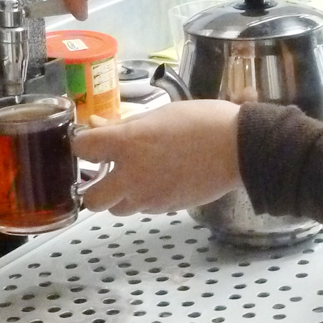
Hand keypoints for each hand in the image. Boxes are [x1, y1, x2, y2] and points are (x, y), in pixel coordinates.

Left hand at [73, 100, 241, 216]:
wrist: (240, 150)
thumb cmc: (203, 122)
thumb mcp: (161, 113)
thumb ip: (126, 124)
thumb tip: (98, 125)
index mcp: (127, 144)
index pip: (81, 149)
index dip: (82, 144)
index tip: (91, 141)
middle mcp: (131, 176)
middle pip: (92, 198)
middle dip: (94, 187)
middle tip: (107, 172)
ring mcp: (149, 197)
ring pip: (117, 209)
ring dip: (119, 196)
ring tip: (136, 177)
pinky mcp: (166, 208)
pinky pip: (144, 208)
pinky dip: (144, 198)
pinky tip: (161, 181)